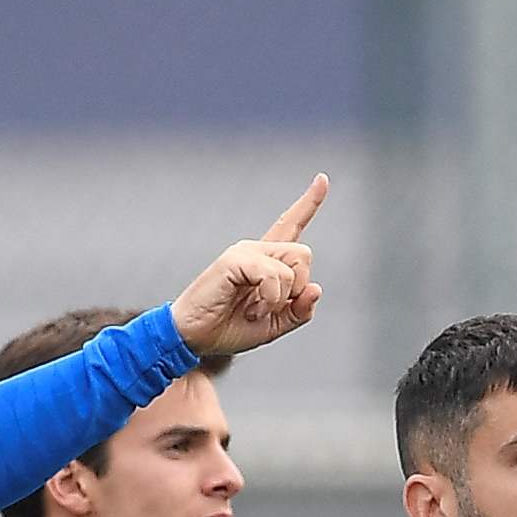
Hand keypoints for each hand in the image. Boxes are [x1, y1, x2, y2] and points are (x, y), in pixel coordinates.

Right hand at [171, 178, 328, 360]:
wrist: (194, 337)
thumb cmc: (227, 328)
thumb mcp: (273, 326)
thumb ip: (298, 311)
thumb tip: (315, 289)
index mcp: (266, 262)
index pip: (291, 225)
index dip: (309, 203)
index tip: (323, 179)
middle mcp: (256, 250)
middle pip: (304, 254)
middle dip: (297, 288)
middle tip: (269, 307)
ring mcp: (244, 252)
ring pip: (291, 267)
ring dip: (280, 298)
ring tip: (254, 310)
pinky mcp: (234, 259)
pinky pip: (272, 275)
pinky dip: (269, 298)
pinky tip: (251, 309)